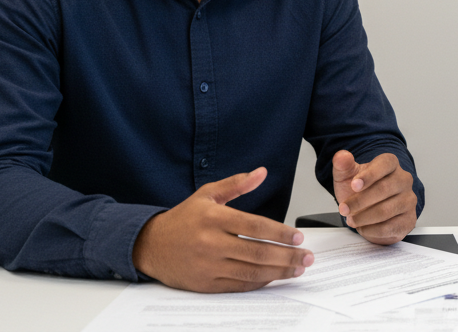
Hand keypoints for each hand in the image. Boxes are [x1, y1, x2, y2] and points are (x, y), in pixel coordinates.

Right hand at [133, 167, 312, 292]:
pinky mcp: (206, 283)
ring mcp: (208, 265)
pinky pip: (239, 285)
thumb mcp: (207, 194)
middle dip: (287, 256)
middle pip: (257, 252)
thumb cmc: (182, 219)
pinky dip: (260, 283)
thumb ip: (237, 184)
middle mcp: (211, 242)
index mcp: (214, 217)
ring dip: (279, 272)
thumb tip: (261, 172)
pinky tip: (274, 277)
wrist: (150, 245)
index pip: (255, 226)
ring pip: (251, 272)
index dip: (280, 233)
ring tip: (297, 269)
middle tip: (306, 257)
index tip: (297, 237)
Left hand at [333, 150, 417, 243]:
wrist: (367, 209)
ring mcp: (409, 200)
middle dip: (360, 201)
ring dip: (364, 217)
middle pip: (384, 189)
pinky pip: (391, 227)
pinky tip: (363, 227)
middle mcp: (404, 180)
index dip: (369, 175)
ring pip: (387, 210)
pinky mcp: (409, 220)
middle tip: (344, 208)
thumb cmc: (359, 190)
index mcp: (391, 164)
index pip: (385, 164)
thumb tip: (341, 156)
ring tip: (352, 220)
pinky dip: (372, 230)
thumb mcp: (346, 176)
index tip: (354, 185)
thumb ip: (342, 165)